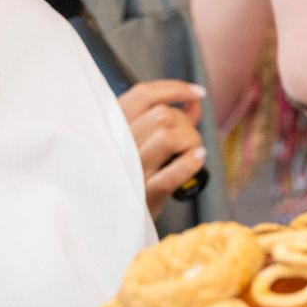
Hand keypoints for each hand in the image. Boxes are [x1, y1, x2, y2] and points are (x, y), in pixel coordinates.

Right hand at [118, 81, 207, 215]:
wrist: (108, 217)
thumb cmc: (130, 172)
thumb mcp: (140, 142)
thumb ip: (169, 119)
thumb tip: (194, 102)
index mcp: (112, 125)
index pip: (143, 94)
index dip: (175, 89)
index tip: (197, 93)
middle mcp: (118, 144)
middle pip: (161, 115)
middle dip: (185, 121)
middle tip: (189, 136)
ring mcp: (131, 169)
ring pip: (168, 137)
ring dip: (190, 141)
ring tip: (191, 151)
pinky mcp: (144, 194)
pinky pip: (172, 173)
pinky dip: (191, 162)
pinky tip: (198, 158)